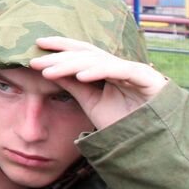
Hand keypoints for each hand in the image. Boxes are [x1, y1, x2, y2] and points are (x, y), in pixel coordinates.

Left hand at [30, 36, 166, 130]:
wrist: (153, 144)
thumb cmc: (125, 124)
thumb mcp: (92, 103)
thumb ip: (74, 86)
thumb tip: (48, 70)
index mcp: (108, 69)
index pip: (81, 52)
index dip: (60, 46)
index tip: (37, 44)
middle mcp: (120, 66)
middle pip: (86, 54)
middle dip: (59, 56)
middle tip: (34, 61)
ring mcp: (134, 70)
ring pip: (98, 61)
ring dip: (71, 65)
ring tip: (49, 71)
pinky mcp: (146, 78)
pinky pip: (120, 70)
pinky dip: (99, 71)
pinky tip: (80, 76)